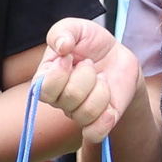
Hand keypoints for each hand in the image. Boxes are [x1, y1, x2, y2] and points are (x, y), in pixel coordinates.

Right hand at [38, 18, 143, 137]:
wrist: (117, 56)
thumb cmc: (91, 43)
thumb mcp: (76, 28)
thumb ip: (62, 31)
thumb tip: (61, 47)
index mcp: (46, 79)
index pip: (43, 90)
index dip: (60, 74)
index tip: (70, 56)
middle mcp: (59, 100)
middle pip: (70, 98)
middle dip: (87, 75)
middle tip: (91, 64)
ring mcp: (78, 113)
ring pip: (86, 112)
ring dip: (102, 90)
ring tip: (102, 78)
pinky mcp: (98, 122)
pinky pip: (94, 134)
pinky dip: (104, 120)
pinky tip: (110, 106)